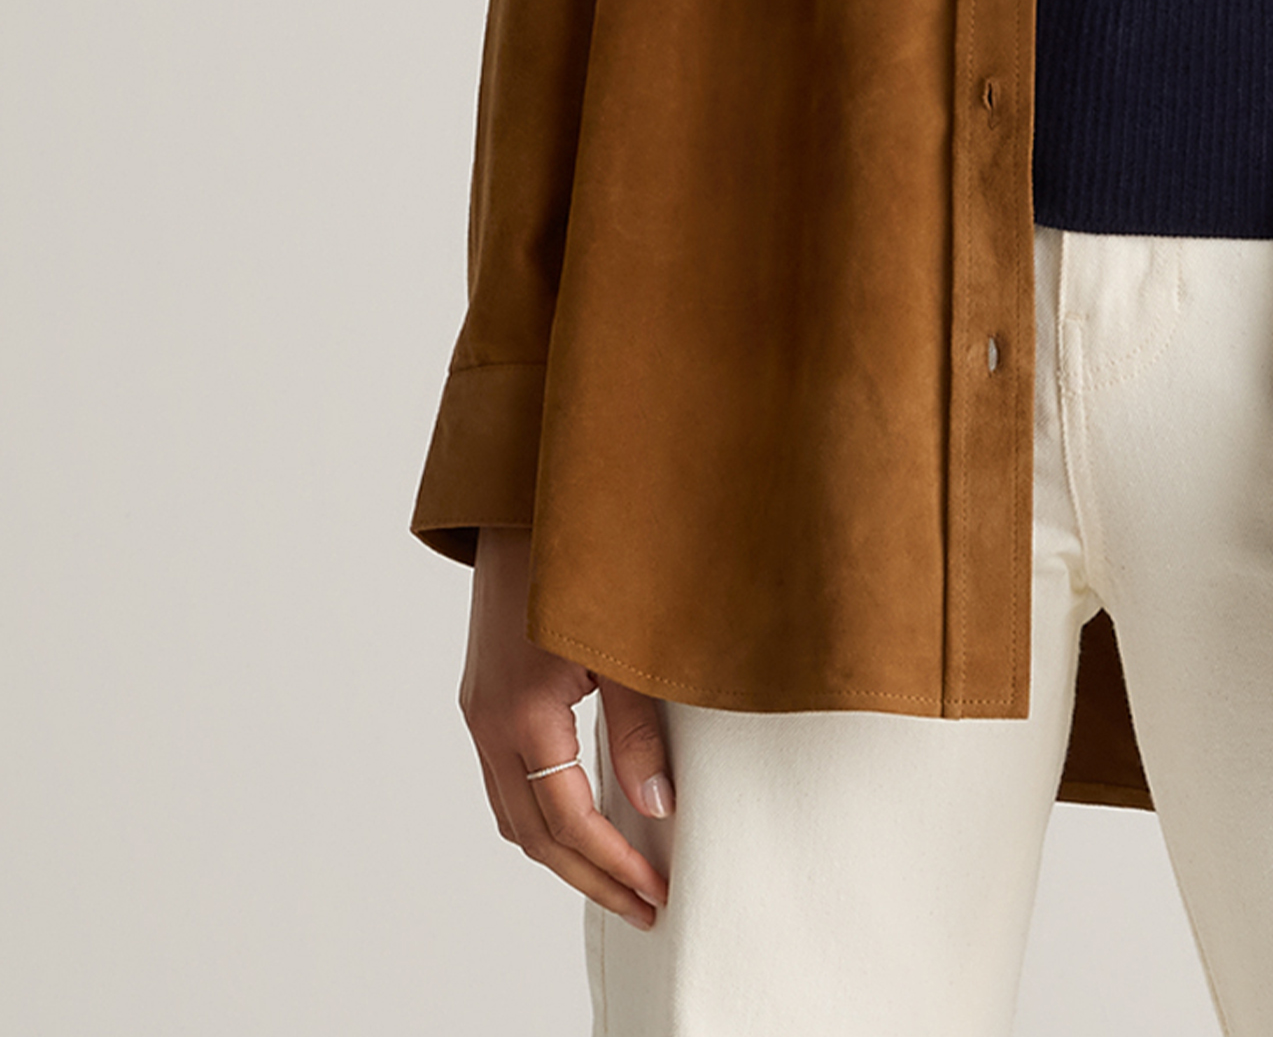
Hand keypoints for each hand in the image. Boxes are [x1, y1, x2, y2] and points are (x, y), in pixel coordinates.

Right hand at [459, 527, 679, 928]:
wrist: (522, 502)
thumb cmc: (579, 561)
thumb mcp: (621, 647)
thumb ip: (639, 732)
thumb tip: (657, 808)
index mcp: (522, 715)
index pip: (568, 821)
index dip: (613, 864)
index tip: (655, 893)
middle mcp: (489, 723)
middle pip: (534, 835)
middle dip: (589, 877)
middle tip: (642, 905)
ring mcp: (479, 712)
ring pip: (513, 814)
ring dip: (562, 853)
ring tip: (618, 875)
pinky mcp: (483, 698)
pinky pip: (506, 781)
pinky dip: (541, 814)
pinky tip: (580, 819)